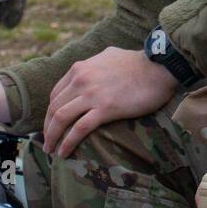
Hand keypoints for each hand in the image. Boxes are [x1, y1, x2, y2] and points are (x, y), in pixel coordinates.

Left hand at [43, 47, 178, 157]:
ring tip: (50, 151)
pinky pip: (79, 129)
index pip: (56, 93)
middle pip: (54, 108)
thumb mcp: (108, 55)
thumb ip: (94, 63)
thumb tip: (91, 68)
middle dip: (47, 128)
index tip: (53, 125)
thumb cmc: (139, 62)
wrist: (159, 67)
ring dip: (52, 137)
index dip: (51, 112)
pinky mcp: (106, 108)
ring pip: (61, 118)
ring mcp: (92, 94)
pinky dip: (68, 142)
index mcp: (80, 68)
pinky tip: (64, 153)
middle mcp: (81, 80)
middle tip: (47, 142)